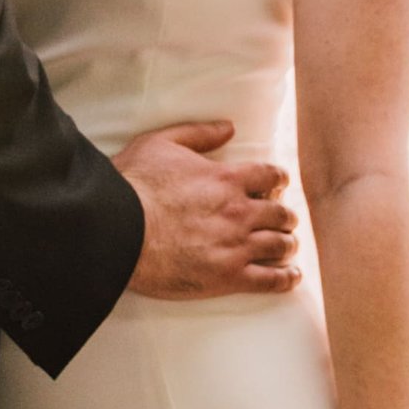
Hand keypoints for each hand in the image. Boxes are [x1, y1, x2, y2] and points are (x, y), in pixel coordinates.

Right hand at [117, 119, 298, 298]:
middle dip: (284, 216)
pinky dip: (285, 278)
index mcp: (227, 178)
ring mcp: (236, 246)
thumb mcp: (160, 143)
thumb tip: (228, 127)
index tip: (277, 187)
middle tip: (283, 221)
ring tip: (287, 246)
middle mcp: (239, 211)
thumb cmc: (133, 186)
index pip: (271, 176)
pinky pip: (270, 280)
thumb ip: (198, 133)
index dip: (278, 181)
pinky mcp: (228, 277)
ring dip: (287, 244)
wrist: (117, 230)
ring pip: (280, 245)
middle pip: (280, 213)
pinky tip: (291, 277)